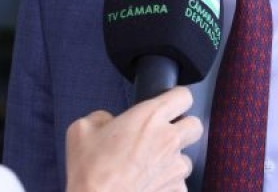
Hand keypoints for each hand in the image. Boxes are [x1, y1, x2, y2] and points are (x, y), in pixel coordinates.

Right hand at [65, 86, 203, 191]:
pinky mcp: (175, 191)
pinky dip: (169, 184)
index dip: (176, 98)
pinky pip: (180, 184)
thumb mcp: (81, 130)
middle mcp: (168, 139)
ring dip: (174, 160)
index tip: (169, 104)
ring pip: (188, 158)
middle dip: (184, 128)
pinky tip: (150, 185)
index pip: (183, 95)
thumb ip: (101, 118)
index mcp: (149, 117)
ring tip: (152, 166)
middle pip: (195, 125)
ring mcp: (174, 167)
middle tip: (166, 134)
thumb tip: (107, 122)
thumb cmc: (90, 172)